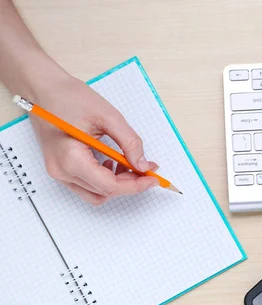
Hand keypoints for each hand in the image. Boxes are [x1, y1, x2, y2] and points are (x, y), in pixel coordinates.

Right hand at [30, 75, 158, 204]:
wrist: (43, 89)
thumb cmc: (70, 98)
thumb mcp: (108, 117)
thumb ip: (129, 143)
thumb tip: (143, 165)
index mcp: (71, 160)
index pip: (110, 186)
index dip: (135, 185)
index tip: (153, 179)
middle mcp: (62, 171)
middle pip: (104, 192)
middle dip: (130, 183)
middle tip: (146, 167)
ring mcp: (59, 172)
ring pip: (96, 193)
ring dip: (117, 183)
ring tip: (129, 163)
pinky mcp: (60, 168)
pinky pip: (87, 185)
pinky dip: (104, 179)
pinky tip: (113, 162)